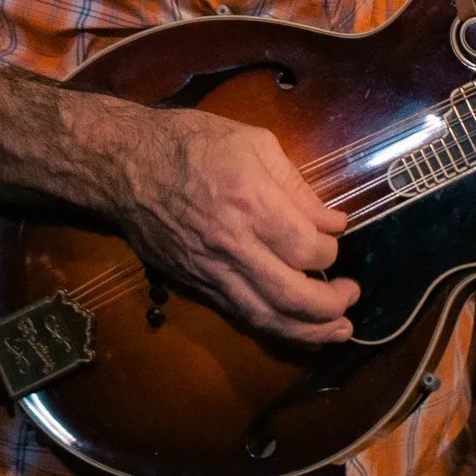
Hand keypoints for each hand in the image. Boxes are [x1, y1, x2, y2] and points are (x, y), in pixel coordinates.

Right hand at [117, 107, 357, 347]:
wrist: (123, 166)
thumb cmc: (191, 143)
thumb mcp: (254, 142)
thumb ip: (298, 186)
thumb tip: (334, 222)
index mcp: (251, 202)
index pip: (306, 248)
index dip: (331, 250)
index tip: (335, 237)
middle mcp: (232, 245)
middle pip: (291, 294)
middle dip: (330, 305)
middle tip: (352, 296)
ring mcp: (210, 270)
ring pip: (265, 316)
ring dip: (308, 331)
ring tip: (338, 332)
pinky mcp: (194, 283)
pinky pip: (239, 315)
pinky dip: (273, 328)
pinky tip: (297, 330)